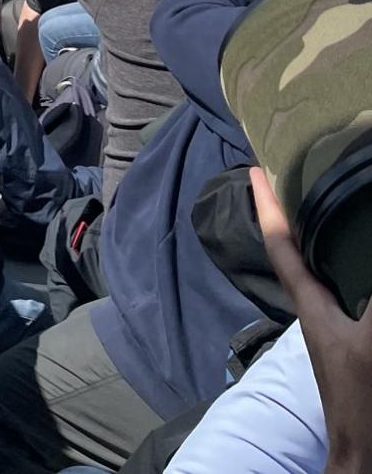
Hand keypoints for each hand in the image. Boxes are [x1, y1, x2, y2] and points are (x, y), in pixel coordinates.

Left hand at [252, 167, 371, 472]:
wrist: (366, 456)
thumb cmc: (363, 399)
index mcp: (310, 304)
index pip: (281, 244)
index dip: (268, 205)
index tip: (254, 169)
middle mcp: (315, 312)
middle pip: (298, 254)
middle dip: (297, 216)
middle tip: (302, 177)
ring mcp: (332, 331)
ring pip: (322, 274)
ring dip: (325, 243)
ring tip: (336, 209)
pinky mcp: (350, 346)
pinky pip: (344, 296)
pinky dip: (348, 272)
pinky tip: (360, 266)